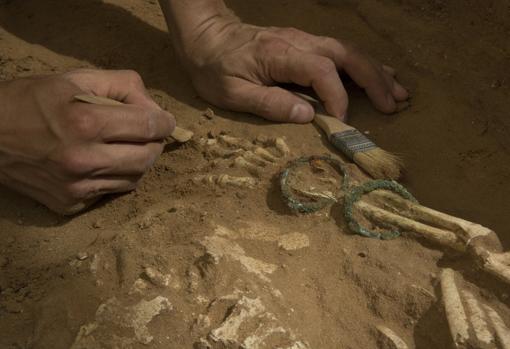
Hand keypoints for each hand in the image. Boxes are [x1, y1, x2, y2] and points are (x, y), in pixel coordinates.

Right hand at [0, 69, 174, 213]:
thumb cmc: (30, 101)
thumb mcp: (75, 79)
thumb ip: (121, 86)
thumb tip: (154, 109)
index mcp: (86, 123)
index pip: (149, 127)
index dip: (164, 122)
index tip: (165, 121)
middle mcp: (83, 160)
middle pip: (147, 158)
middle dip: (154, 144)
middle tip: (147, 135)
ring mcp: (76, 187)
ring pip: (134, 180)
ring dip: (137, 162)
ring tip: (123, 147)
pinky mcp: (69, 204)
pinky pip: (110, 193)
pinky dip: (114, 177)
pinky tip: (100, 163)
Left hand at [176, 17, 407, 122]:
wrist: (206, 36)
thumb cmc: (214, 67)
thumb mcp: (232, 93)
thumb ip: (269, 103)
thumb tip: (306, 116)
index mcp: (281, 56)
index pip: (321, 72)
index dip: (337, 96)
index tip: (341, 121)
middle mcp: (299, 43)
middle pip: (346, 56)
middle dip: (374, 80)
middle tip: (395, 104)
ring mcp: (303, 41)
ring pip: (348, 51)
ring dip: (375, 71)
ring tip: (399, 92)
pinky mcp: (303, 44)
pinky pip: (340, 52)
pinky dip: (362, 65)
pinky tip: (378, 74)